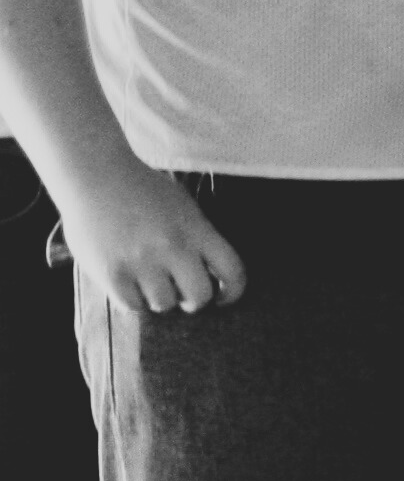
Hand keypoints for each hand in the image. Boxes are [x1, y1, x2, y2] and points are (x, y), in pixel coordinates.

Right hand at [63, 166, 244, 314]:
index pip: (232, 270)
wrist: (94, 175)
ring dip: (160, 299)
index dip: (233, 291)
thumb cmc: (140, 188)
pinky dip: (133, 300)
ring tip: (149, 283)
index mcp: (196, 229)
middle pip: (199, 296)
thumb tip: (206, 271)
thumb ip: (197, 236)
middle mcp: (173, 248)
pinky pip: (132, 306)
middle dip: (193, 299)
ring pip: (164, 304)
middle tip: (181, 293)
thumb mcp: (182, 205)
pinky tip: (129, 285)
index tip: (224, 297)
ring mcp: (141, 262)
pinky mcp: (111, 273)